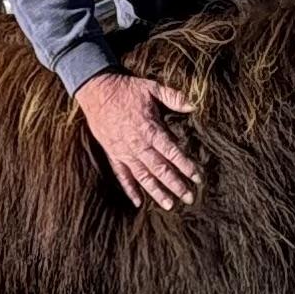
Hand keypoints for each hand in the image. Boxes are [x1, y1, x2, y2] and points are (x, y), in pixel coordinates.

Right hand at [75, 71, 199, 209]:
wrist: (96, 90)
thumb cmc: (126, 89)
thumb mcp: (152, 88)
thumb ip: (174, 98)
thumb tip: (194, 106)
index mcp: (150, 129)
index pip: (172, 152)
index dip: (186, 166)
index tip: (197, 178)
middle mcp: (137, 144)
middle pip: (160, 169)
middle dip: (176, 184)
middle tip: (190, 198)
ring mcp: (124, 151)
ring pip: (142, 176)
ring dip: (156, 192)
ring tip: (170, 205)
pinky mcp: (113, 154)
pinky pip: (121, 175)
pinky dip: (129, 189)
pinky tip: (138, 202)